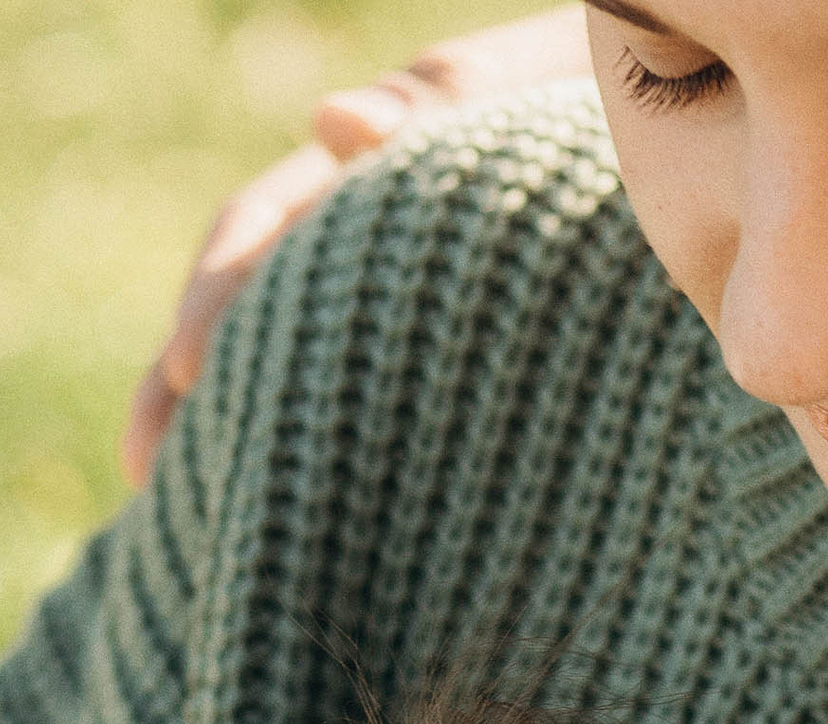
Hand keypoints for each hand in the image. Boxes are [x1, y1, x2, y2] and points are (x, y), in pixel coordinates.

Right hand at [122, 12, 593, 484]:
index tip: (180, 373)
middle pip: (248, 306)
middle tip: (145, 469)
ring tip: (176, 517)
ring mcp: (392, 304)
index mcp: (376, 173)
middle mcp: (364, 239)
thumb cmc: (603, 113)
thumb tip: (331, 123)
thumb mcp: (534, 94)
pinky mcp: (429, 364)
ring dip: (227, 430)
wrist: (681, 141)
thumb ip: (445, 104)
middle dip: (184, 385)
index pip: (264, 228)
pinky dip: (301, 453)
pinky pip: (348, 405)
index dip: (215, 296)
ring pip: (285, 362)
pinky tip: (274, 525)